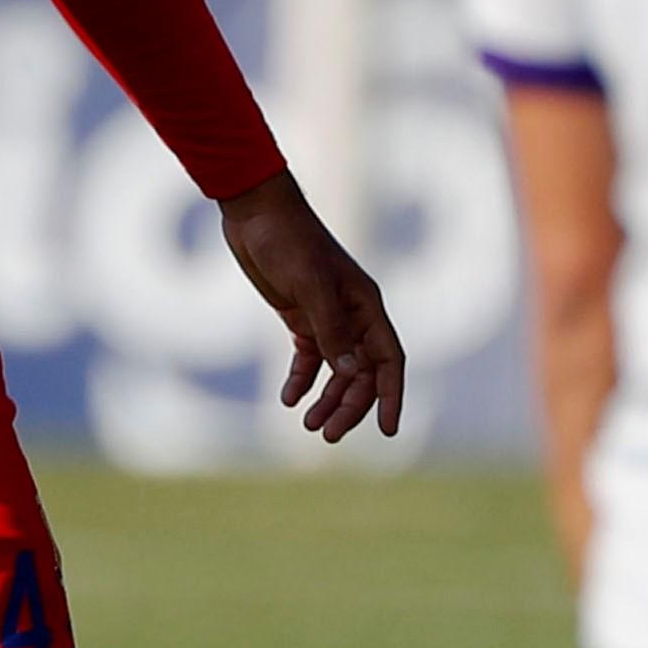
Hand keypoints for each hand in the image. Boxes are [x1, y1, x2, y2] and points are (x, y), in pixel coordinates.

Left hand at [216, 171, 404, 444]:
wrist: (256, 213)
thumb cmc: (288, 241)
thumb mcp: (309, 284)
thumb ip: (330, 328)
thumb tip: (350, 373)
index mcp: (366, 306)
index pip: (388, 361)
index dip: (391, 396)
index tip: (387, 431)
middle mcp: (352, 314)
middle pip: (362, 373)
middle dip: (349, 406)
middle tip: (327, 435)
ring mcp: (327, 316)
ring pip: (337, 370)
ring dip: (327, 399)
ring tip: (309, 425)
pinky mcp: (300, 315)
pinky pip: (309, 357)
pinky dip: (302, 380)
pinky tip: (289, 400)